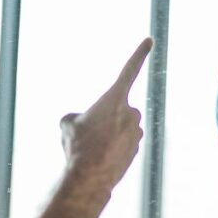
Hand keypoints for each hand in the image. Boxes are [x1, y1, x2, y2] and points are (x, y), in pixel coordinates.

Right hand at [60, 38, 151, 191]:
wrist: (90, 177)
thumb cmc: (77, 145)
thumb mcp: (67, 123)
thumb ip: (77, 116)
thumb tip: (82, 123)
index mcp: (116, 98)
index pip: (130, 70)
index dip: (139, 54)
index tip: (150, 40)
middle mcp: (131, 112)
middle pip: (115, 111)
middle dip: (104, 120)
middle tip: (89, 135)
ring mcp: (136, 132)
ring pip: (118, 129)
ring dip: (107, 136)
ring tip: (92, 150)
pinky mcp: (136, 150)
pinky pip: (121, 145)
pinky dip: (111, 150)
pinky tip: (100, 161)